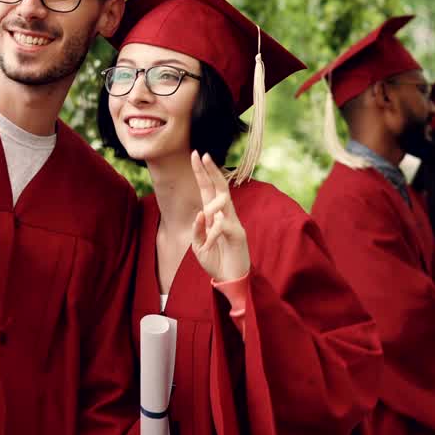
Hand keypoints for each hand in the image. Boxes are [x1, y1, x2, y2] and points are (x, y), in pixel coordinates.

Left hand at [190, 152, 250, 282]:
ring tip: (205, 218)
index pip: (208, 189)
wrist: (230, 280)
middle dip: (210, 171)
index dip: (202, 173)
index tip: (196, 155)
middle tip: (202, 155)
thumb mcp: (199, 246)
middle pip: (220, 188)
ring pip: (223, 203)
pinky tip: (210, 243)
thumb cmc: (216, 261)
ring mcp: (234, 223)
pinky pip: (222, 226)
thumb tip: (200, 213)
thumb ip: (197, 229)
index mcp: (214, 216)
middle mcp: (226, 215)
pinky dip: (212, 233)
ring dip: (210, 207)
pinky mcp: (238, 235)